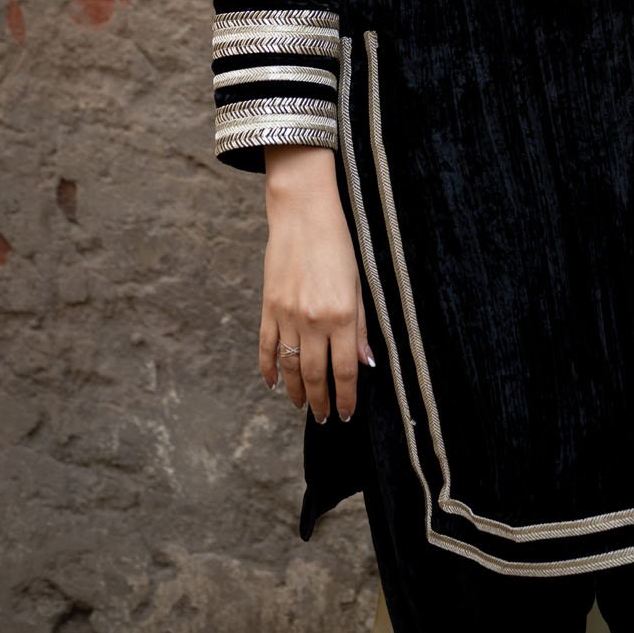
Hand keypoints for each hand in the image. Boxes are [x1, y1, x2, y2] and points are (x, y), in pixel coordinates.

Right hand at [259, 146, 373, 424]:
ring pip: (289, 367)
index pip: (345, 370)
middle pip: (314, 375)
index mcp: (341, 315)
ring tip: (302, 405)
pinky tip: (272, 383)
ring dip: (296, 391)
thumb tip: (366, 363)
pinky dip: (268, 368)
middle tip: (324, 418)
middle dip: (321, 401)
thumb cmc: (339, 245)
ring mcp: (287, 315)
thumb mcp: (359, 284)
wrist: (303, 215)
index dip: (346, 397)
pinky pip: (267, 347)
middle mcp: (313, 320)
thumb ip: (362, 326)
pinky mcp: (268, 307)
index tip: (346, 414)